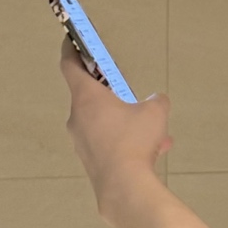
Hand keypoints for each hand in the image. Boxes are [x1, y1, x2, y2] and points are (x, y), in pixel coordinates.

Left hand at [60, 38, 171, 216]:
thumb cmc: (135, 140)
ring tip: (155, 132)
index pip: (70, 65)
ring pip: (103, 123)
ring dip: (125, 121)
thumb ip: (156, 101)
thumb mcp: (155, 113)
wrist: (125, 187)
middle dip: (111, 93)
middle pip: (89, 97)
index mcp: (87, 97)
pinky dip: (126, 141)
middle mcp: (77, 118)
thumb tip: (157, 101)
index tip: (73, 40)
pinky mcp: (90, 161)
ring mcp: (81, 142)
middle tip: (129, 93)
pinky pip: (108, 143)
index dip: (71, 50)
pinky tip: (153, 150)